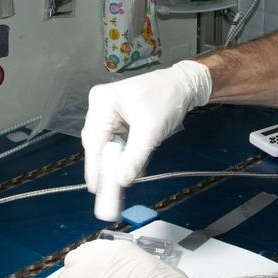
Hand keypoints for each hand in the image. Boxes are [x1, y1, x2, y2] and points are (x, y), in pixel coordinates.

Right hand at [81, 60, 211, 192]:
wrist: (183, 85)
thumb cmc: (166, 99)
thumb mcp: (150, 131)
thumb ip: (134, 157)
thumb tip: (121, 181)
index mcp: (102, 102)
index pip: (94, 141)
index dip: (95, 168)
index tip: (96, 190)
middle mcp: (100, 106)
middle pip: (97, 144)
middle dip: (106, 167)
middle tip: (109, 192)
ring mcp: (108, 112)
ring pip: (106, 145)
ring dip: (116, 162)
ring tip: (121, 182)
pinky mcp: (118, 119)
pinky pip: (117, 142)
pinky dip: (124, 155)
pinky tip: (132, 167)